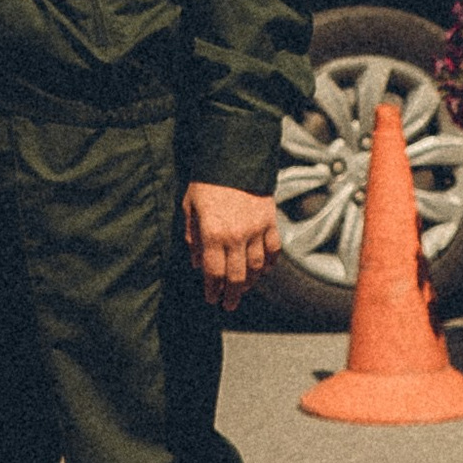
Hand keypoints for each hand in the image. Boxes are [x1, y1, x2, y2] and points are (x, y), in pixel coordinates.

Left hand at [183, 180, 280, 312]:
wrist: (234, 157)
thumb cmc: (206, 182)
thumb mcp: (189, 208)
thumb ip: (193, 237)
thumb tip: (197, 263)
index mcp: (213, 234)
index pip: (214, 273)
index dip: (213, 290)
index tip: (212, 299)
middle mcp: (236, 236)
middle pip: (237, 276)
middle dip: (232, 294)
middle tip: (229, 305)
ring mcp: (256, 230)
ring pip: (257, 267)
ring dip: (251, 282)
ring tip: (244, 289)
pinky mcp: (270, 221)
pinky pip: (273, 250)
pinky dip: (270, 263)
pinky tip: (264, 271)